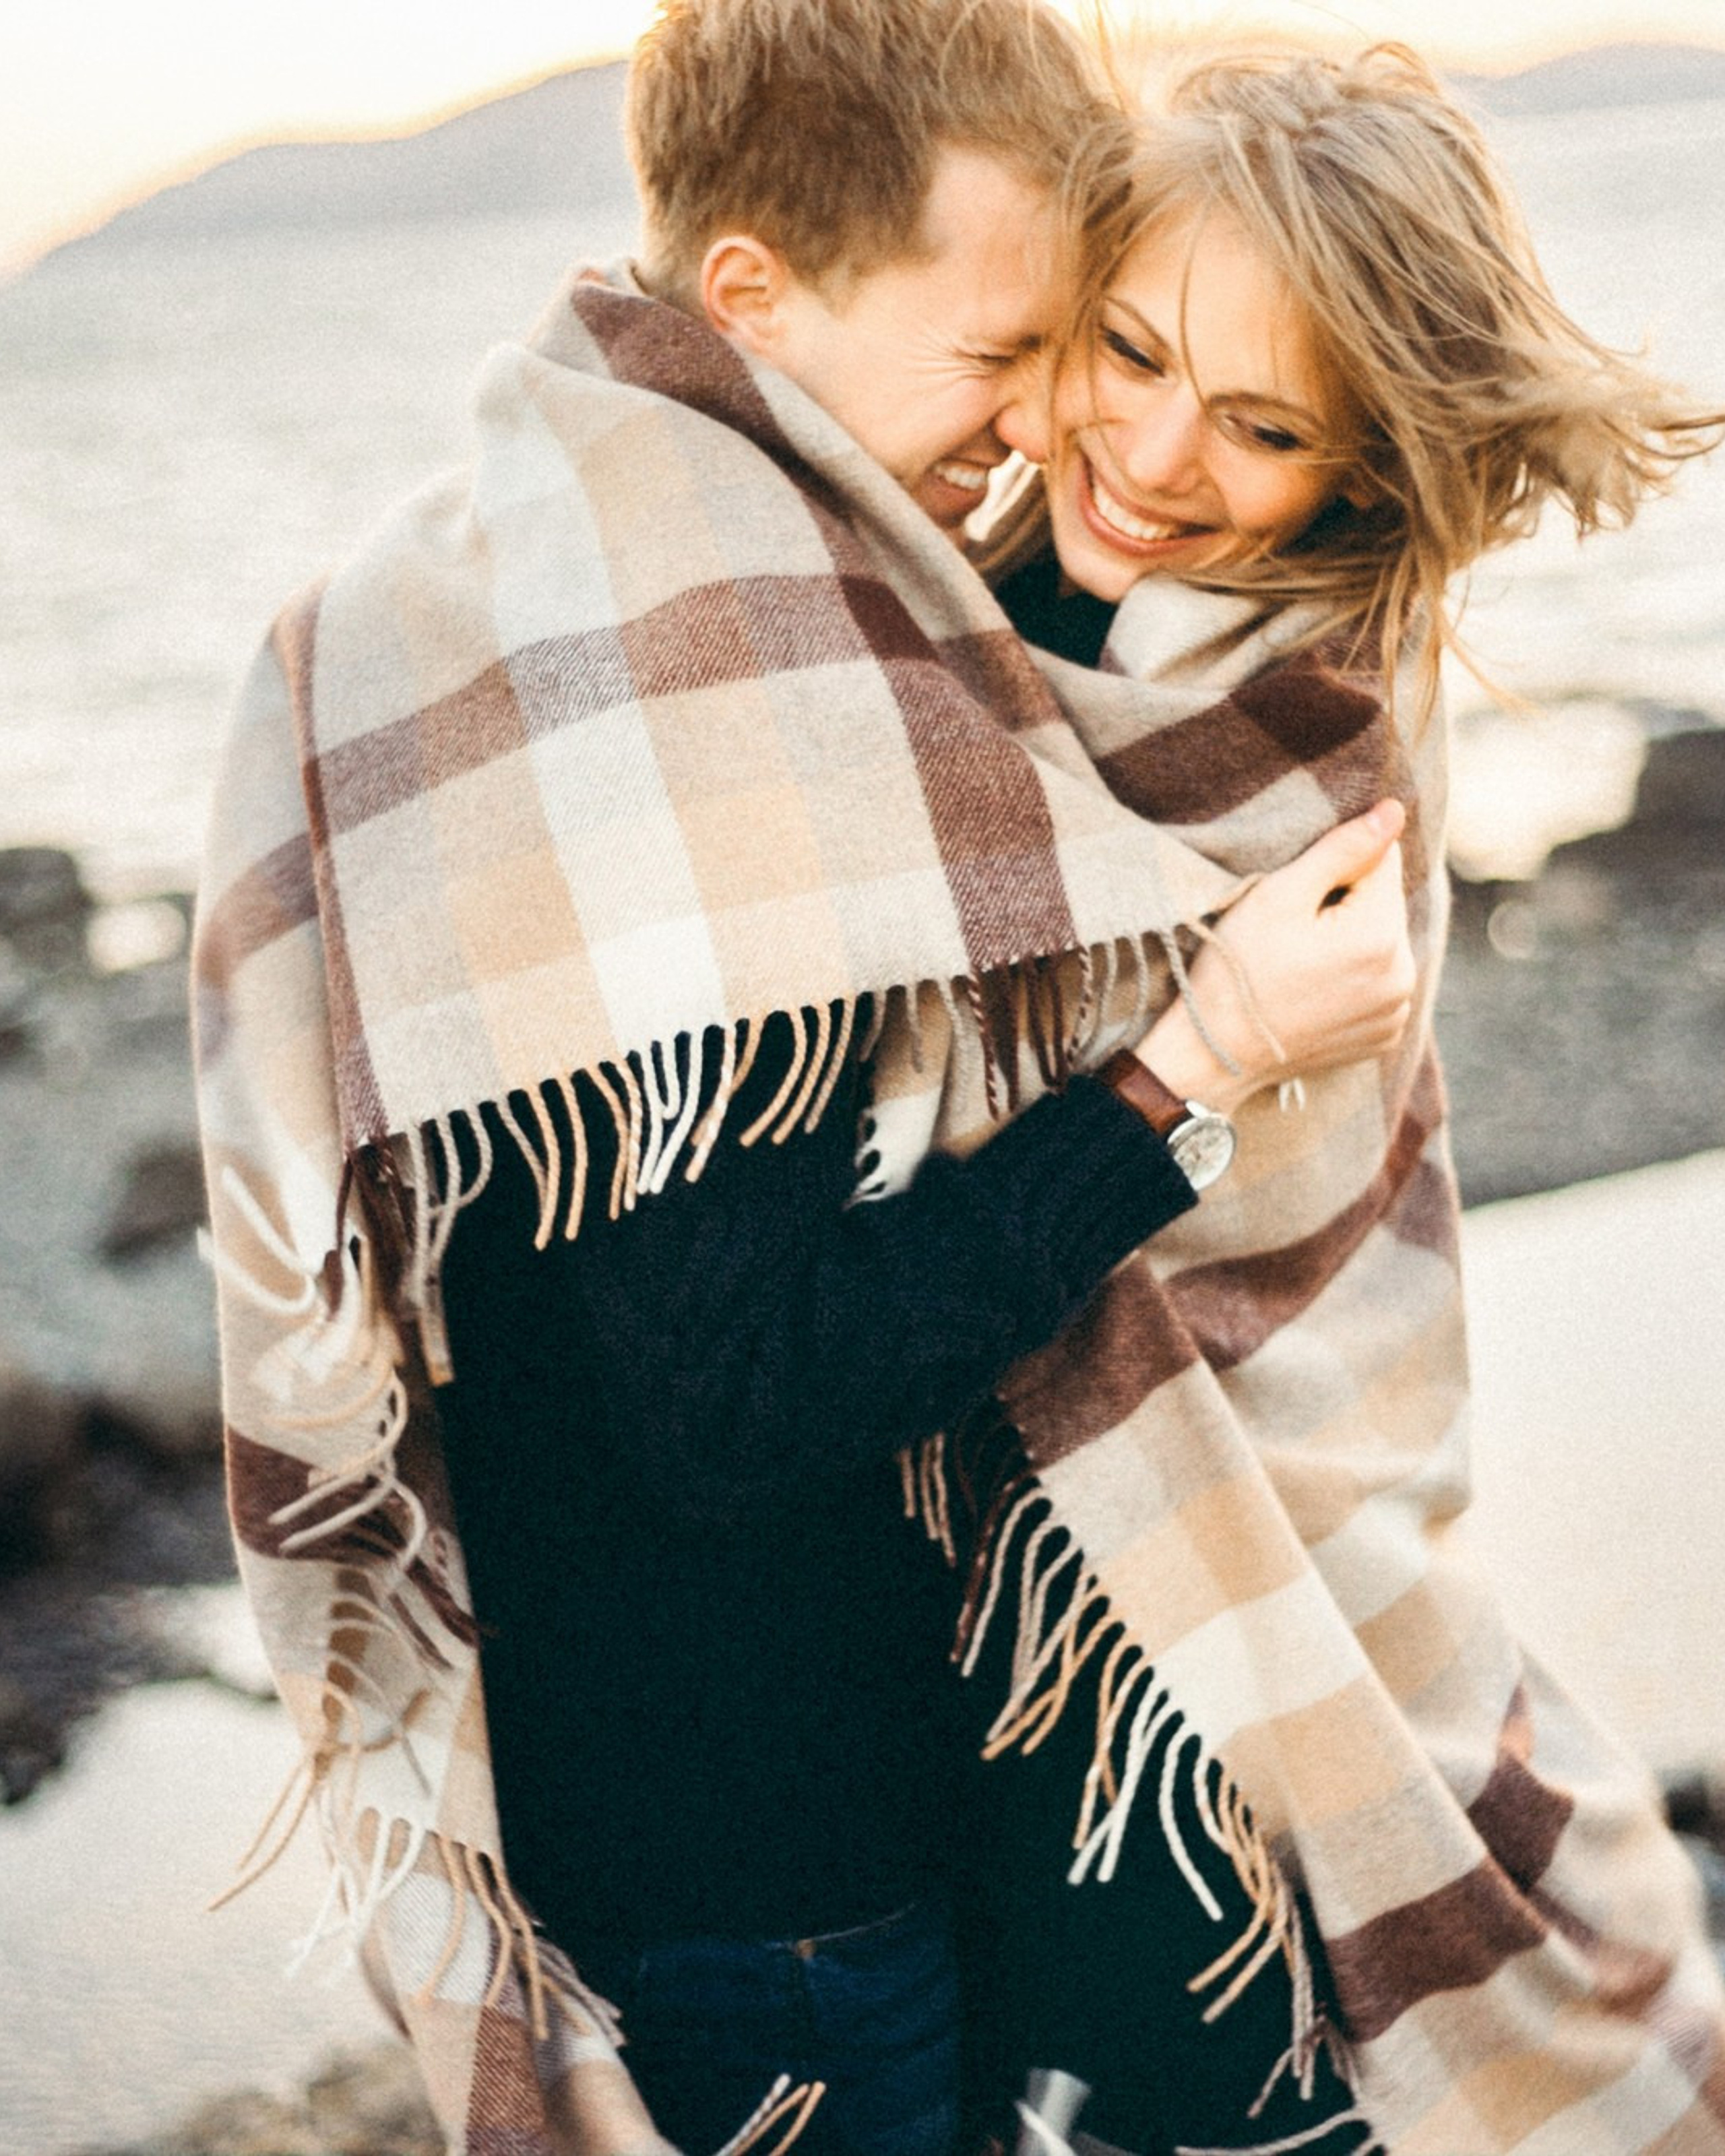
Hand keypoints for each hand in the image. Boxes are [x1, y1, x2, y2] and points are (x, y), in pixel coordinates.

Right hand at [1133, 800, 1415, 1114]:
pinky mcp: (1383, 1035)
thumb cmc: (1237, 971)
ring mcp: (1395, 1012)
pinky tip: (1313, 991)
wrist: (1214, 1054)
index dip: (1334, 870)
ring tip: (1299, 965)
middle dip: (1345, 906)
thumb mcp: (1279, 895)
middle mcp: (1403, 976)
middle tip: (1290, 935)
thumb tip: (1394, 811)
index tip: (1297, 898)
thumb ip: (1342, 849)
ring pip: (1383, 945)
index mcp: (1380, 935)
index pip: (1381, 862)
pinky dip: (1354, 980)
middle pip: (1383, 905)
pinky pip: (1379, 985)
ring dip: (1351, 942)